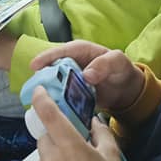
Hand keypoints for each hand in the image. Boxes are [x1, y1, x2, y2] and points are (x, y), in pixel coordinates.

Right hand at [30, 41, 145, 110]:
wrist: (125, 89)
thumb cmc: (121, 69)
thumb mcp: (117, 62)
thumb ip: (104, 64)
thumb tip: (87, 75)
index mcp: (80, 50)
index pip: (60, 51)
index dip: (46, 58)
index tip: (34, 66)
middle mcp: (71, 63)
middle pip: (51, 68)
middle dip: (42, 77)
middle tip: (34, 88)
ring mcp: (70, 79)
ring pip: (53, 83)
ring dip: (47, 91)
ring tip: (39, 101)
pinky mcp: (71, 92)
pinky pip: (60, 96)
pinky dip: (55, 102)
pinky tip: (52, 110)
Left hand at [31, 86, 139, 160]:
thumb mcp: (112, 155)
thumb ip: (100, 132)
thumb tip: (91, 120)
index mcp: (70, 147)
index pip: (48, 114)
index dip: (41, 99)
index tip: (39, 91)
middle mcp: (51, 160)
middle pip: (45, 136)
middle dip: (55, 135)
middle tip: (72, 144)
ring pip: (43, 157)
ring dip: (53, 156)